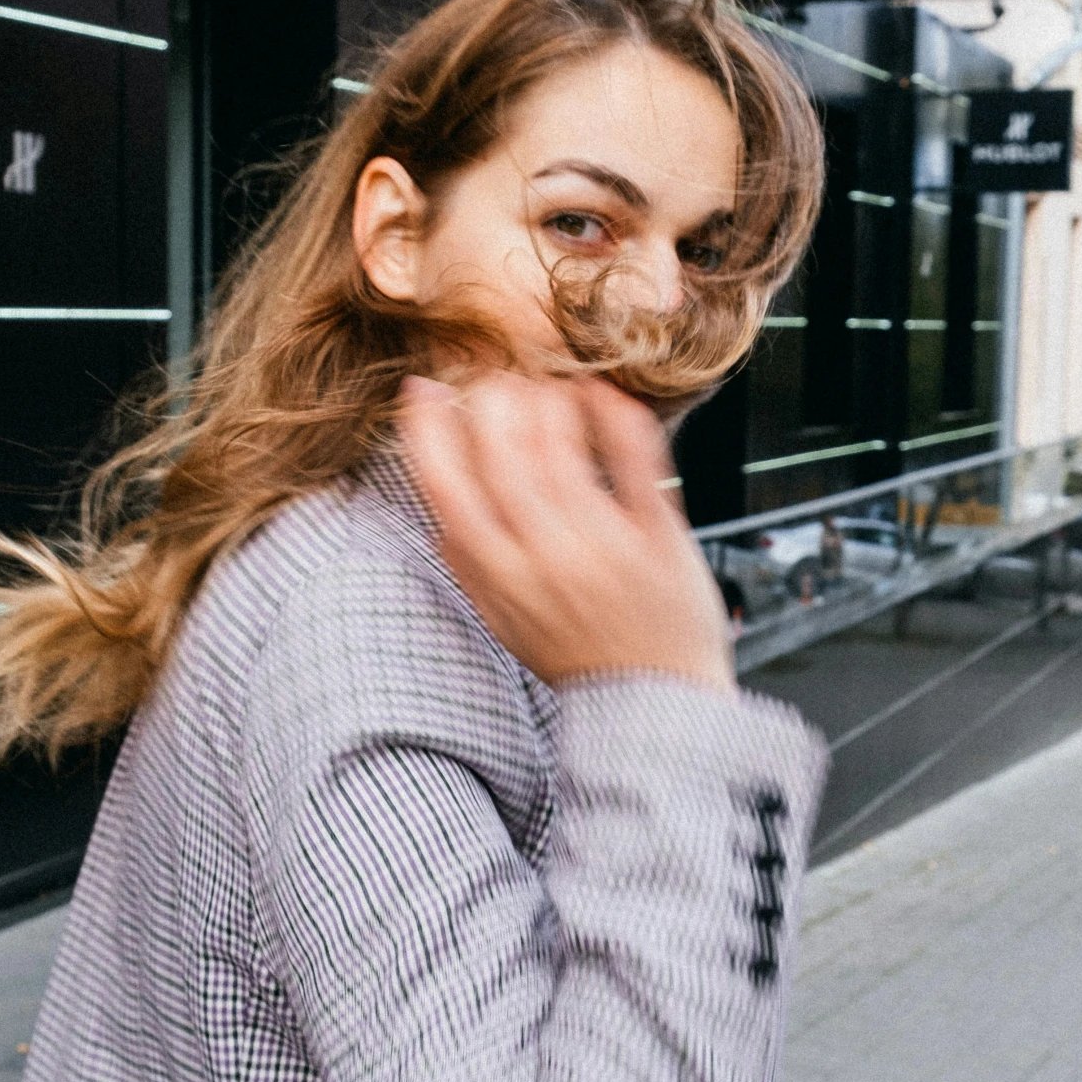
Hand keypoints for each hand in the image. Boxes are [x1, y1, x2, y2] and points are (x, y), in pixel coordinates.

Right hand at [398, 372, 734, 692]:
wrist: (652, 702)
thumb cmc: (576, 655)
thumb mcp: (504, 619)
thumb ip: (471, 564)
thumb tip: (440, 501)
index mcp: (497, 577)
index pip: (445, 489)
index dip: (428, 430)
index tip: (424, 389)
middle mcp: (543, 559)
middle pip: (502, 456)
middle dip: (491, 400)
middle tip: (497, 379)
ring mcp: (601, 547)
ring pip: (560, 451)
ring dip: (547, 401)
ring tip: (547, 387)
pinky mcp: (657, 539)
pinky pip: (633, 461)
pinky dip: (614, 416)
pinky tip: (601, 394)